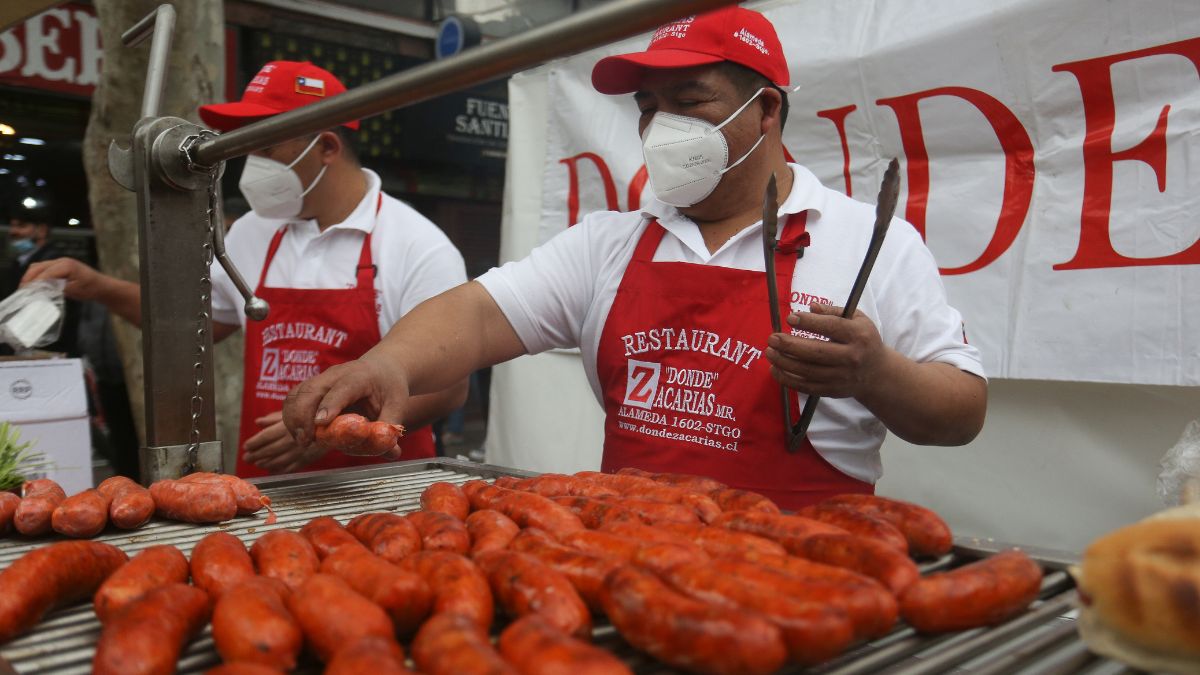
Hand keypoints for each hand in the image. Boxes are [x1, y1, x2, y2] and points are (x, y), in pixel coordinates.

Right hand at [22, 258, 105, 300]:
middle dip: (28, 279)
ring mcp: (59, 262)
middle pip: (38, 267)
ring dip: (30, 277)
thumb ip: (57, 288)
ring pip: (38, 267)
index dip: (34, 283)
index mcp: (66, 265)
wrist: (101, 286)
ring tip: (25, 289)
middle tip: (21, 291)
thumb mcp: (74, 290)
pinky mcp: (58, 266)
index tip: (26, 292)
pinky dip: (36, 276)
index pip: (45, 273)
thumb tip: (41, 289)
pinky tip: (32, 286)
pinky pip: (43, 269)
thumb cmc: (91, 288)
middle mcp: (61, 261)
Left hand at [242, 411, 328, 473]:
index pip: (265, 437)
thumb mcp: (295, 409)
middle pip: (270, 450)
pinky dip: (282, 469)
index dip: (254, 442)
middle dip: (256, 455)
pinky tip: (274, 470)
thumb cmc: (315, 412)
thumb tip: (258, 422)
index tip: (246, 446)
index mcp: (287, 427)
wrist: (338, 423)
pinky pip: (292, 467)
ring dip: (266, 463)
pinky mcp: (309, 458)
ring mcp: (300, 451)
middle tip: (247, 458)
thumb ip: (275, 417)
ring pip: (279, 460)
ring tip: (257, 464)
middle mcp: (292, 440)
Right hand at [283, 354, 410, 449]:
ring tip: (301, 440)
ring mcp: (322, 378)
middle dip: (303, 416)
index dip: (330, 405)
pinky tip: (298, 433)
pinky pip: (293, 398)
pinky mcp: (312, 386)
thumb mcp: (397, 406)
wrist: (381, 368)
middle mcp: (337, 374)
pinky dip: (290, 415)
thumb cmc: (389, 388)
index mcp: (361, 377)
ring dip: (293, 418)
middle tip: (306, 441)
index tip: (321, 423)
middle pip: (312, 389)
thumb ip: (390, 428)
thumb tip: (392, 454)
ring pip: (298, 393)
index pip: (342, 389)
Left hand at [765, 303, 888, 398]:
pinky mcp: (832, 390)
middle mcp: (851, 357)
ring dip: (784, 362)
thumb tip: (811, 307)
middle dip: (790, 345)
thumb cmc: (863, 340)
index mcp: (858, 336)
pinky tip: (775, 369)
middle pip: (816, 352)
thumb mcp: (857, 319)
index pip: (831, 327)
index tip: (790, 318)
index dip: (809, 322)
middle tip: (772, 338)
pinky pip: (806, 387)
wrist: (876, 373)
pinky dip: (788, 379)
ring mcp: (841, 376)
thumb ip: (834, 311)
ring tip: (769, 352)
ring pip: (808, 371)